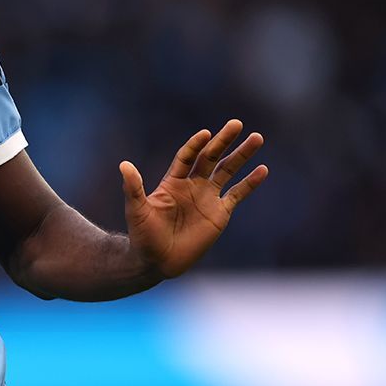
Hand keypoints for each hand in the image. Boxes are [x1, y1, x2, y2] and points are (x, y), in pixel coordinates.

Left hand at [120, 120, 267, 278]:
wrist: (157, 261)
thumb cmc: (143, 236)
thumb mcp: (136, 210)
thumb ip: (133, 188)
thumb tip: (123, 164)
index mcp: (173, 181)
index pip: (187, 156)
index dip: (196, 145)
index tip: (206, 134)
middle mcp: (192, 185)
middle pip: (210, 157)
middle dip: (223, 141)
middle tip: (236, 124)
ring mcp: (207, 198)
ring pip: (228, 170)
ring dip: (242, 155)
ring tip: (257, 138)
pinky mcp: (220, 213)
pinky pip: (238, 194)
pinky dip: (250, 182)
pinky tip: (262, 169)